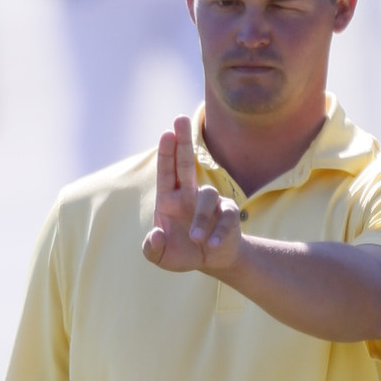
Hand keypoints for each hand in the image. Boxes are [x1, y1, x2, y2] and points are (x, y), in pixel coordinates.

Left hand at [142, 115, 242, 277]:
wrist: (211, 261)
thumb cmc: (182, 253)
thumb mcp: (162, 257)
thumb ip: (152, 249)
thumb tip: (156, 234)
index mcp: (169, 198)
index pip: (166, 172)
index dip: (166, 153)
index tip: (166, 134)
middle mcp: (189, 194)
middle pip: (186, 163)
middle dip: (183, 141)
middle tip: (180, 118)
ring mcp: (210, 202)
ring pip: (206, 196)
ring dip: (201, 218)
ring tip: (196, 240)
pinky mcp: (228, 214)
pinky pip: (225, 218)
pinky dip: (219, 232)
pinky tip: (212, 245)